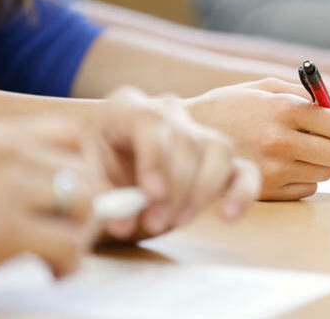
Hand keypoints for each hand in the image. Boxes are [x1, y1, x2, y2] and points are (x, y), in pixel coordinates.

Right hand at [0, 118, 99, 305]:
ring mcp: (6, 187)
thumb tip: (71, 191)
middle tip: (70, 235)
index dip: (86, 168)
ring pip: (86, 204)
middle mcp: (6, 151)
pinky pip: (69, 244)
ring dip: (82, 235)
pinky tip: (50, 272)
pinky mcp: (4, 229)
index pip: (73, 133)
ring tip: (59, 255)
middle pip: (87, 172)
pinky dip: (69, 264)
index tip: (73, 199)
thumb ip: (12, 167)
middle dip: (88, 209)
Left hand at [90, 87, 260, 241]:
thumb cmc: (94, 173)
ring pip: (218, 149)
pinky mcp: (220, 162)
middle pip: (185, 139)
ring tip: (177, 222)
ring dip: (201, 191)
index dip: (155, 156)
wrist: (107, 177)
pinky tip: (227, 217)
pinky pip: (244, 170)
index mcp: (126, 108)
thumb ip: (102, 197)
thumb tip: (123, 222)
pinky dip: (241, 194)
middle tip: (155, 223)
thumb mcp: (85, 177)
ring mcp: (196, 133)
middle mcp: (166, 111)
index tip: (152, 193)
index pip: (151, 121)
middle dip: (175, 186)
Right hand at [185, 78, 329, 200]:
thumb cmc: (232, 105)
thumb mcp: (267, 87)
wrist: (187, 135)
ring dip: (320, 161)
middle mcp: (280, 141)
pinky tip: (282, 164)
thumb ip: (312, 96)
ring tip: (296, 149)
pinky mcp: (266, 191)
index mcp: (284, 109)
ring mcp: (273, 170)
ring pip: (327, 173)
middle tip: (328, 139)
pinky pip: (308, 189)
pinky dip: (302, 178)